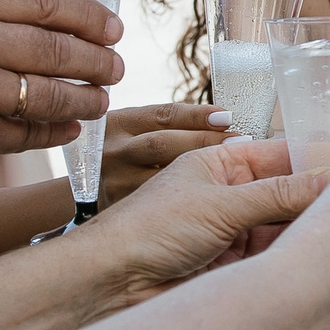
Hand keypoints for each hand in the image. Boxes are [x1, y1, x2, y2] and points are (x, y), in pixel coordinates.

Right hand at [0, 0, 126, 185]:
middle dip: (97, 61)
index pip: (45, 2)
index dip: (89, 17)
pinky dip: (58, 130)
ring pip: (52, 94)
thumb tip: (66, 23)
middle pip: (57, 49)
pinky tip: (69, 127)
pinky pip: (32, 132)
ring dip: (86, 99)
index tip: (113, 29)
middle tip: (116, 68)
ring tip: (99, 100)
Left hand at [86, 139, 329, 308]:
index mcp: (222, 163)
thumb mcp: (221, 205)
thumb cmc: (147, 230)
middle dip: (323, 199)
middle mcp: (232, 195)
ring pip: (288, 228)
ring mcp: (235, 233)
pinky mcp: (235, 269)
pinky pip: (276, 259)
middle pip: (292, 193)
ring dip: (311, 232)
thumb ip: (280, 194)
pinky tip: (322, 260)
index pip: (284, 154)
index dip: (323, 160)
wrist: (109, 285)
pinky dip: (296, 260)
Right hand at [100, 103, 232, 203]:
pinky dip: (190, 205)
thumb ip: (173, 126)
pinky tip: (215, 205)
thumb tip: (225, 121)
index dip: (196, 116)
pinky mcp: (121, 213)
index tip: (227, 116)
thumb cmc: (127, 159)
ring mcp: (115, 184)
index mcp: (119, 123)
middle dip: (203, 143)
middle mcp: (113, 152)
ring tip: (234, 175)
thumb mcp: (138, 132)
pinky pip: (160, 209)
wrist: (90, 204)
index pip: (162, 116)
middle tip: (240, 143)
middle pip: (161, 145)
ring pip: (162, 179)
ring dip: (201, 177)